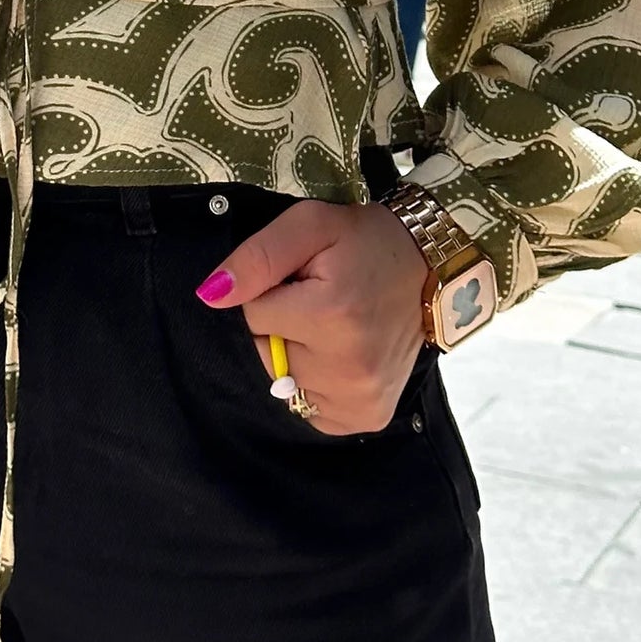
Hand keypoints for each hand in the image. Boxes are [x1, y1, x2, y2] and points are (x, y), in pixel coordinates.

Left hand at [197, 200, 428, 434]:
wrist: (429, 268)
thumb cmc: (364, 242)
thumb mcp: (309, 225)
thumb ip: (257, 257)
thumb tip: (211, 296)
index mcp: (330, 315)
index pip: (252, 315)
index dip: (272, 291)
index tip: (304, 277)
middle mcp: (347, 367)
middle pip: (266, 354)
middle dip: (282, 326)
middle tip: (320, 300)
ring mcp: (360, 399)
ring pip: (286, 383)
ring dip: (300, 355)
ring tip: (335, 325)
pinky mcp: (368, 416)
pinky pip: (310, 407)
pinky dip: (316, 382)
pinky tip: (340, 354)